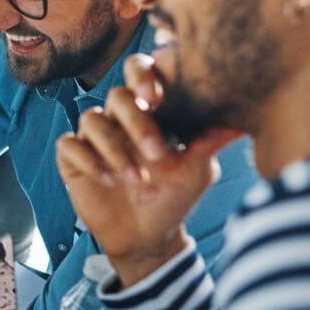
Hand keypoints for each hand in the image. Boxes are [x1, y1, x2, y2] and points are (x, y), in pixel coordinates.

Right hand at [55, 53, 241, 285]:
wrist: (147, 236)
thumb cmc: (174, 197)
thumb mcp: (197, 171)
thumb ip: (209, 143)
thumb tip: (239, 123)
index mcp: (149, 111)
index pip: (140, 73)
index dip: (143, 75)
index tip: (156, 97)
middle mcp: (119, 118)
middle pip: (117, 96)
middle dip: (136, 122)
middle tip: (157, 153)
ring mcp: (94, 137)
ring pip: (92, 119)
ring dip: (115, 149)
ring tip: (136, 179)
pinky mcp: (73, 158)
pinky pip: (70, 144)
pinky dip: (88, 160)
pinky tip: (107, 180)